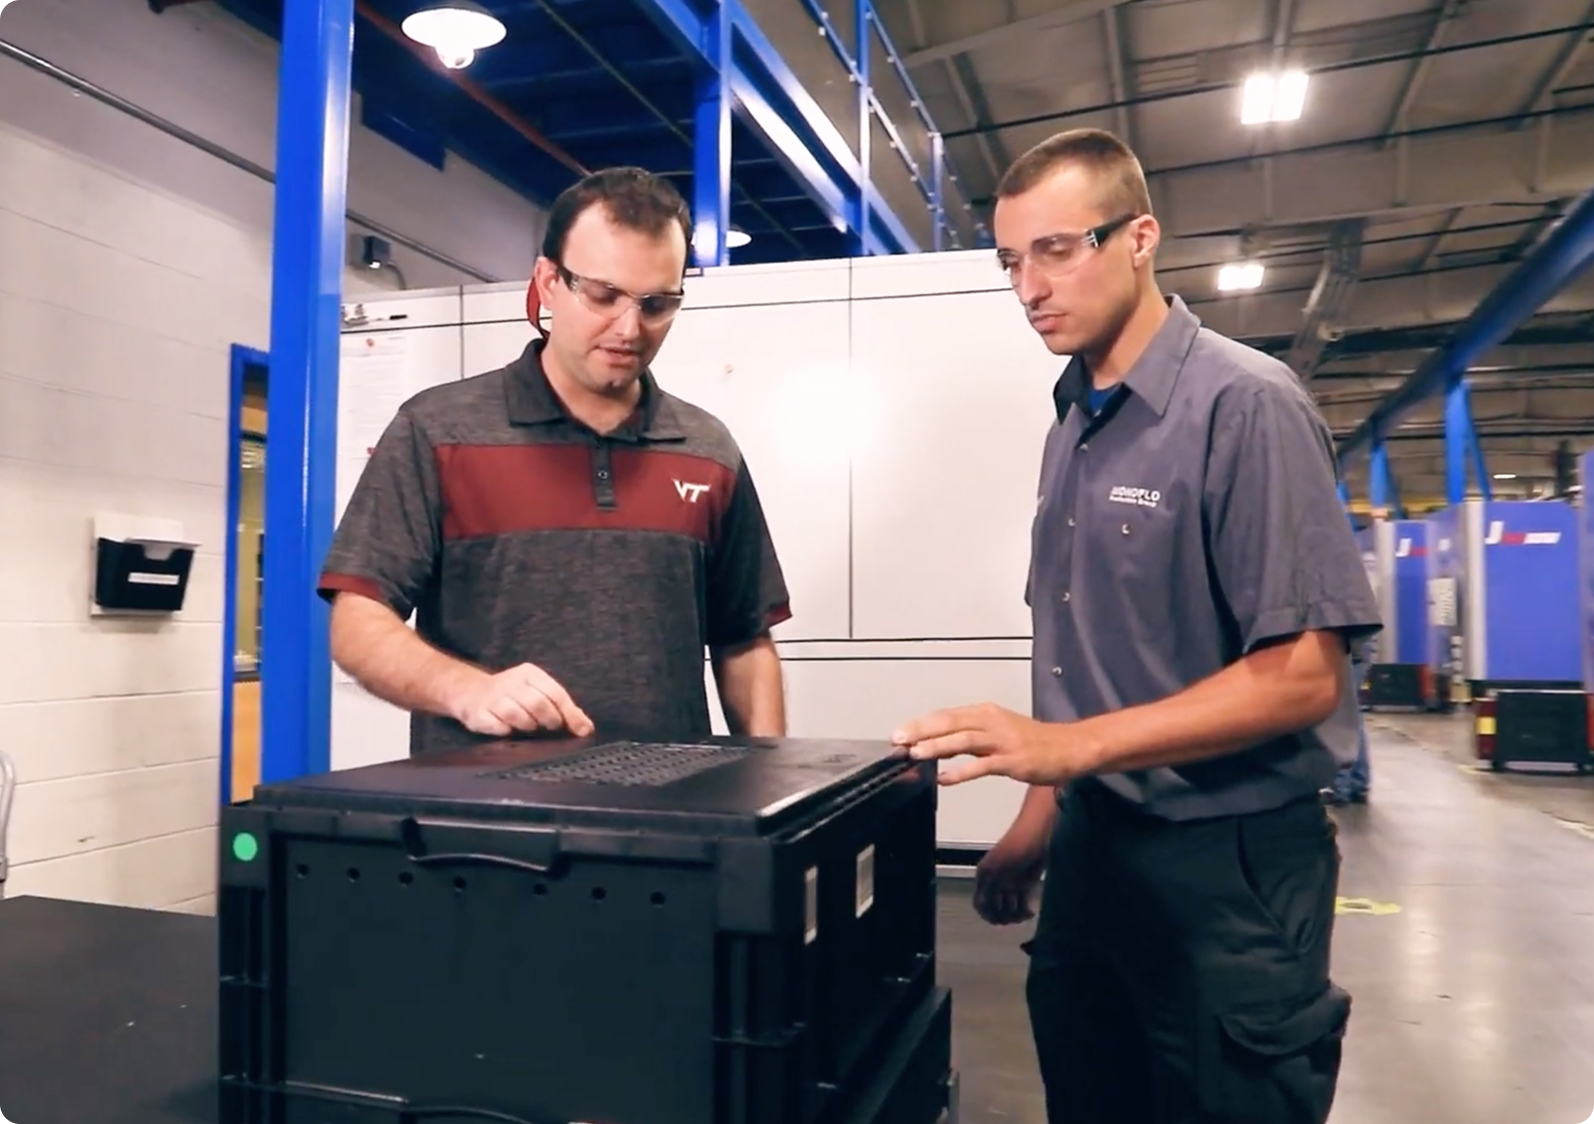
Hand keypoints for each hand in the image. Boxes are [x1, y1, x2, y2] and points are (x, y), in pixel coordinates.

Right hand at [450, 663, 593, 738]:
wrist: (470, 692)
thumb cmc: (512, 694)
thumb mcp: (537, 692)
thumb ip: (562, 708)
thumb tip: (586, 728)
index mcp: (529, 673)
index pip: (555, 693)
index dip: (570, 714)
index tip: (581, 730)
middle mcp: (510, 682)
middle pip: (538, 704)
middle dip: (549, 720)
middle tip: (549, 727)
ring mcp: (492, 698)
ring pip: (516, 715)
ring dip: (527, 726)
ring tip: (527, 726)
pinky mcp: (477, 713)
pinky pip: (497, 727)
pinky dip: (506, 731)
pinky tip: (507, 729)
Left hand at [892, 702, 1085, 784]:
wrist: (1069, 747)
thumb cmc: (1034, 741)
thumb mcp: (998, 731)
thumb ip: (970, 737)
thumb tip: (939, 744)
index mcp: (986, 713)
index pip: (946, 715)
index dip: (921, 723)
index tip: (900, 732)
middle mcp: (991, 722)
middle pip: (949, 723)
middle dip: (921, 731)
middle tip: (898, 739)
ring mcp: (1002, 741)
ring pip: (963, 740)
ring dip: (937, 746)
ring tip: (915, 754)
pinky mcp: (1012, 760)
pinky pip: (981, 765)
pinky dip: (961, 771)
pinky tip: (944, 778)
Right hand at [973, 827, 1047, 925]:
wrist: (1038, 834)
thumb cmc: (1016, 845)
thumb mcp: (995, 867)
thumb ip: (987, 887)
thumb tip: (980, 906)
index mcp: (985, 875)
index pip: (980, 903)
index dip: (987, 914)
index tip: (997, 921)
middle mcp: (996, 881)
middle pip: (995, 907)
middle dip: (1002, 917)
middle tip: (1012, 919)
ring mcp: (1011, 883)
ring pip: (1009, 908)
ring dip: (1015, 916)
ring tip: (1024, 916)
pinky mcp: (1026, 884)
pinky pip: (1022, 903)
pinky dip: (1025, 910)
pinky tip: (1031, 912)